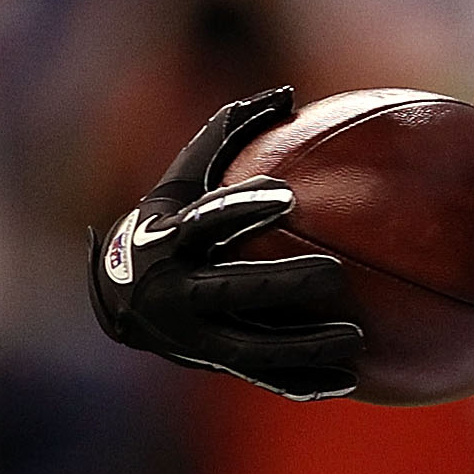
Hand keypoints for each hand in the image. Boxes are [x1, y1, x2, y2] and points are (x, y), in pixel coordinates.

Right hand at [90, 88, 361, 400]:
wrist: (117, 302)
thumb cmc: (165, 223)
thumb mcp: (181, 179)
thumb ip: (227, 135)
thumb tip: (287, 92)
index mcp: (168, 241)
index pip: (207, 222)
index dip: (243, 208)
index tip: (288, 197)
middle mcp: (175, 293)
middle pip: (232, 291)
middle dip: (282, 285)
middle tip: (335, 275)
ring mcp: (192, 338)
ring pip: (252, 347)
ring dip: (305, 345)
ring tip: (357, 336)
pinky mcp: (211, 365)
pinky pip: (262, 378)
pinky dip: (302, 381)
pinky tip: (349, 380)